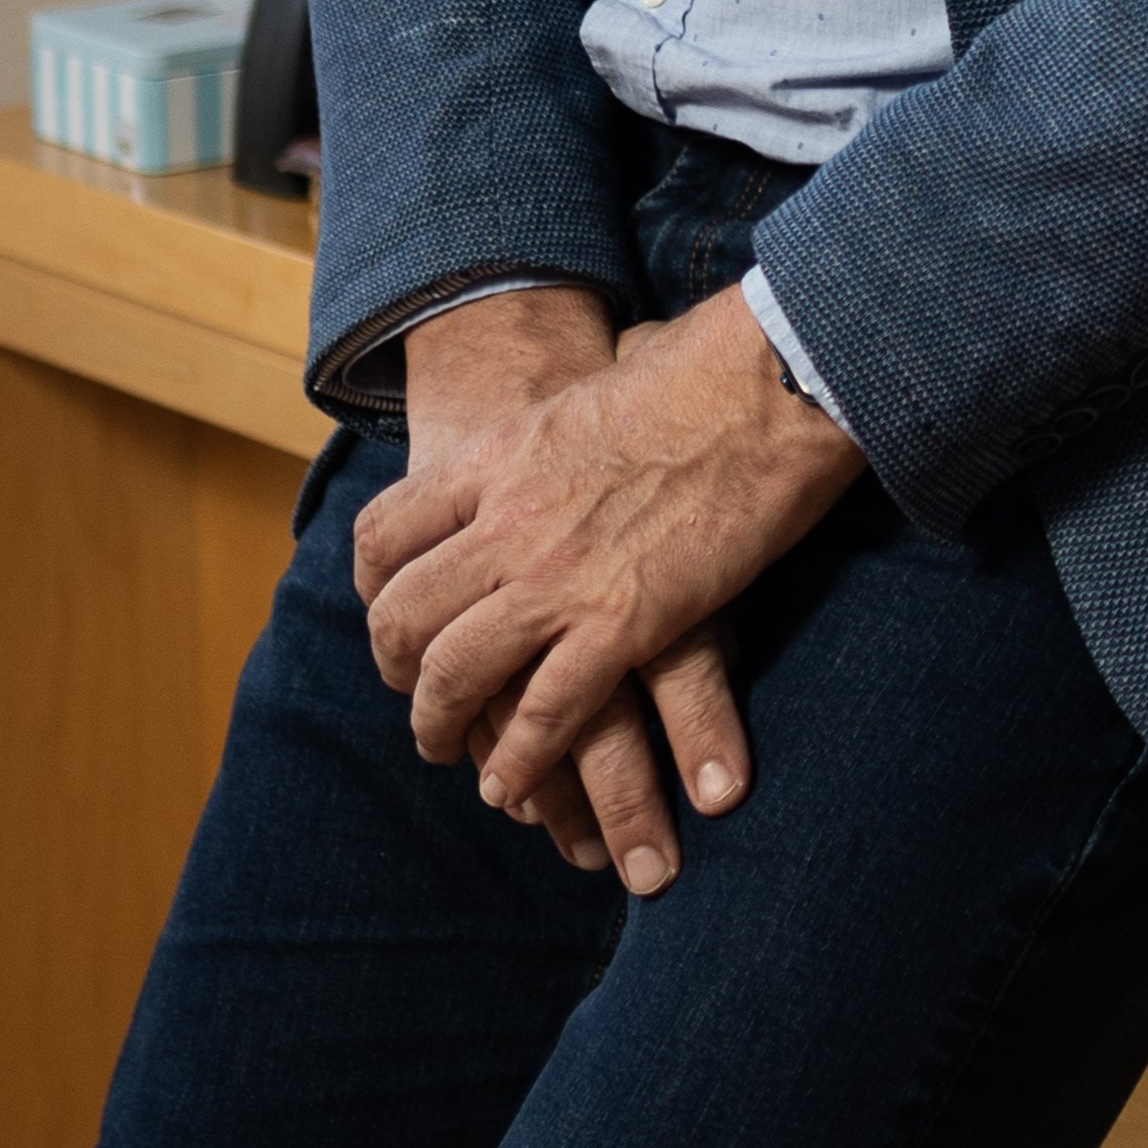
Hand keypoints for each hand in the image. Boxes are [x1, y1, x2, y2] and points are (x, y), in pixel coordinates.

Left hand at [358, 290, 862, 868]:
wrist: (772, 383)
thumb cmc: (710, 366)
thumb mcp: (604, 378)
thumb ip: (582, 408)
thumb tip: (622, 366)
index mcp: (495, 456)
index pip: (384, 534)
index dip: (374, 586)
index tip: (393, 608)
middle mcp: (504, 522)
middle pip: (401, 616)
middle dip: (395, 668)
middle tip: (416, 691)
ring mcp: (556, 577)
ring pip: (453, 674)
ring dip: (439, 724)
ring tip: (447, 748)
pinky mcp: (622, 624)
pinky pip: (544, 712)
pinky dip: (520, 759)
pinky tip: (512, 782)